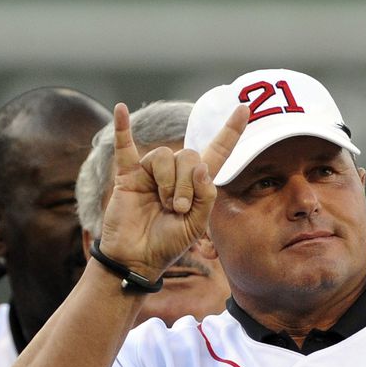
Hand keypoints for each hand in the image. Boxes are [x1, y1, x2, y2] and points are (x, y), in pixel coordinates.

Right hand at [98, 102, 247, 275]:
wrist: (138, 259)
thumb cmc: (167, 245)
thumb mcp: (197, 225)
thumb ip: (206, 196)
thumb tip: (202, 166)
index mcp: (196, 184)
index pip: (218, 151)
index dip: (231, 131)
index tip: (245, 108)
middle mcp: (175, 173)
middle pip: (188, 155)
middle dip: (186, 184)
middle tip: (178, 209)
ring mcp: (150, 172)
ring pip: (164, 155)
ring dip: (168, 182)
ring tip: (163, 205)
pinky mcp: (128, 176)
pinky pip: (124, 147)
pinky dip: (122, 129)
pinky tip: (120, 110)